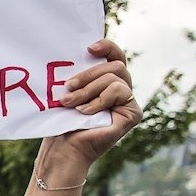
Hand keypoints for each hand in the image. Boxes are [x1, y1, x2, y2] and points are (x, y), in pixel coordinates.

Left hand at [38, 39, 140, 167]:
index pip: (115, 57)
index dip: (107, 47)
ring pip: (114, 77)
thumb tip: (83, 49)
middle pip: (115, 65)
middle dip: (87, 75)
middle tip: (68, 88)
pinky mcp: (133, 113)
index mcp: (107, 81)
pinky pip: (119, 91)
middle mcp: (122, 89)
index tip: (89, 48)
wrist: (63, 148)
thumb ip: (81, 72)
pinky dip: (99, 100)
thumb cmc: (62, 121)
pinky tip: (85, 112)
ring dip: (88, 90)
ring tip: (71, 104)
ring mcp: (129, 102)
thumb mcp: (71, 90)